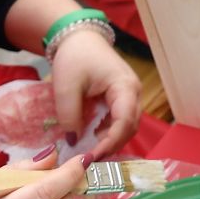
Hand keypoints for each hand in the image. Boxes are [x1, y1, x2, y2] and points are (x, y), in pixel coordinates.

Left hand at [49, 29, 141, 157]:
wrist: (80, 38)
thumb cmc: (75, 58)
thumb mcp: (65, 87)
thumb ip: (69, 116)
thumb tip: (74, 142)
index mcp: (125, 87)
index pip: (125, 122)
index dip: (110, 142)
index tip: (91, 157)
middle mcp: (134, 92)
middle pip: (130, 127)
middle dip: (112, 146)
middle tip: (89, 160)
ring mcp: (130, 95)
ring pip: (127, 126)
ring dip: (111, 140)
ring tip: (90, 151)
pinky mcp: (123, 98)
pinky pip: (121, 120)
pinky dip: (109, 132)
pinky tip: (93, 138)